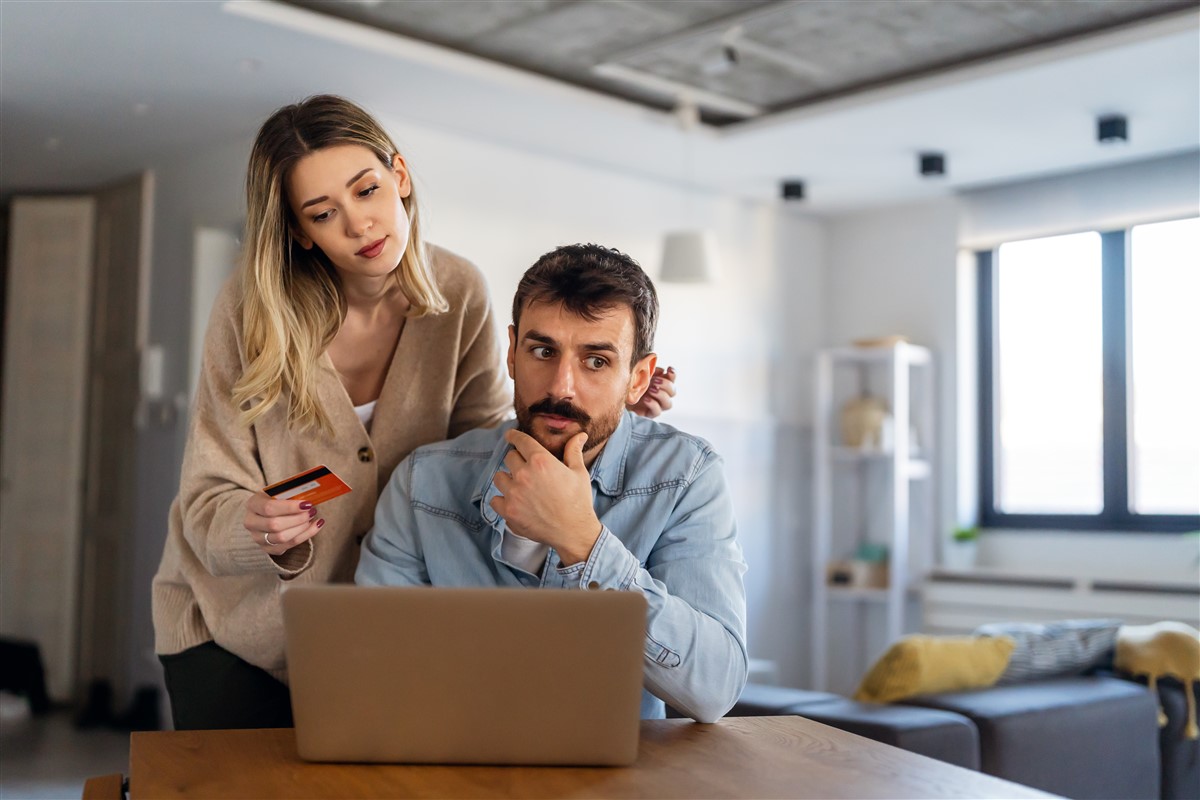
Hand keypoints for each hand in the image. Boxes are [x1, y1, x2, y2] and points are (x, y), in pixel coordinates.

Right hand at [244, 491, 324, 556]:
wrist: (266, 513)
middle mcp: (251, 523)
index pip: (269, 508)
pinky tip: (315, 526)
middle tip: (312, 511)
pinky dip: (305, 536)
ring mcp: (258, 538)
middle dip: (298, 518)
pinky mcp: (268, 548)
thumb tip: (312, 490)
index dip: (290, 507)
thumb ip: (292, 491)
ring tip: (312, 518)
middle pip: (275, 525)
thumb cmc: (276, 499)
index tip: (307, 504)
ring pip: (282, 538)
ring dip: (302, 528)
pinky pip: (288, 546)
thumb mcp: (279, 491)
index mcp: (253, 504)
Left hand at [490, 429, 601, 565]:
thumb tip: (579, 435)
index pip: (520, 441)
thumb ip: (573, 451)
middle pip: (509, 458)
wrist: (574, 532)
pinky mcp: (508, 511)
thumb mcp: (578, 472)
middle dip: (516, 460)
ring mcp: (514, 494)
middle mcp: (524, 475)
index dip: (513, 436)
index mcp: (541, 461)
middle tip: (524, 468)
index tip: (510, 435)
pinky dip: (502, 500)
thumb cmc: (578, 501)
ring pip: (499, 477)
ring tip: (518, 486)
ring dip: (507, 479)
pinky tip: (513, 502)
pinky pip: (495, 499)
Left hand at [627, 365, 675, 417]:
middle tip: (655, 381)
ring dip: (661, 395)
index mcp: (658, 384)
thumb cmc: (627, 386)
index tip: (668, 369)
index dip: (673, 374)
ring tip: (651, 390)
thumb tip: (660, 370)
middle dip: (666, 385)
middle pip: (673, 392)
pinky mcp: (649, 415)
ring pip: (668, 403)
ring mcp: (656, 406)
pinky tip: (646, 399)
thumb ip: (649, 371)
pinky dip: (653, 404)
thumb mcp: (637, 376)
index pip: (671, 380)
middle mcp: (659, 396)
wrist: (616, 399)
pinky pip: (657, 412)